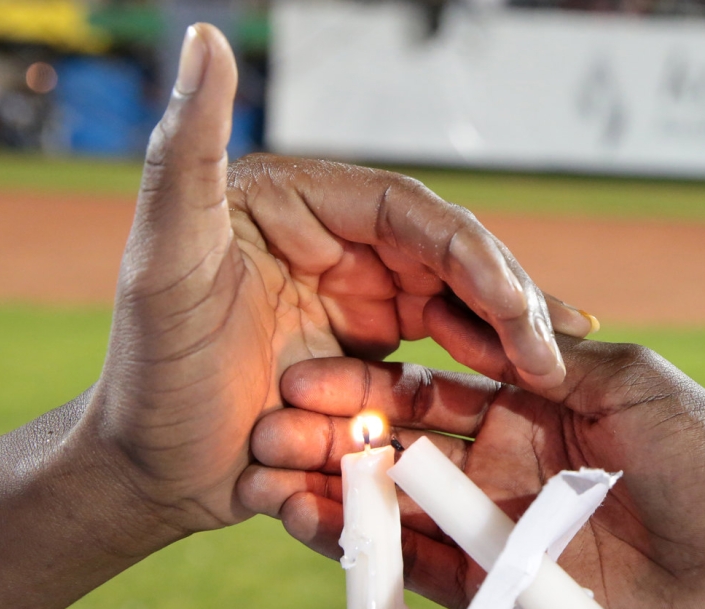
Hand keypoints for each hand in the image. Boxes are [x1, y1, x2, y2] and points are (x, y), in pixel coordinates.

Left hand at [81, 24, 589, 535]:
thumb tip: (205, 37)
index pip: (410, 216)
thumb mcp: (160, 258)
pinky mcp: (362, 354)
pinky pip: (435, 355)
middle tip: (557, 355)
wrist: (144, 469)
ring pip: (453, 306)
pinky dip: (480, 370)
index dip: (473, 257)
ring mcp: (352, 300)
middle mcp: (334, 242)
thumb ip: (183, 151)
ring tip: (560, 371)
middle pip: (446, 260)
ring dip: (506, 337)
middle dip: (506, 304)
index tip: (519, 310)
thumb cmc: (145, 369)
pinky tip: (526, 389)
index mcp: (298, 204)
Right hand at [242, 300, 704, 608]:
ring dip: (332, 496)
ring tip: (267, 477)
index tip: (307, 373)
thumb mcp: (629, 382)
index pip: (426, 395)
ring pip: (398, 515)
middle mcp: (502, 472)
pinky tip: (316, 526)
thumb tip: (476, 328)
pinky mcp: (506, 596)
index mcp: (527, 413)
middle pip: (397, 455)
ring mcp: (500, 535)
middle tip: (265, 425)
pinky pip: (426, 577)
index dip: (367, 385)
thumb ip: (547, 361)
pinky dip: (370, 555)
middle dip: (331, 439)